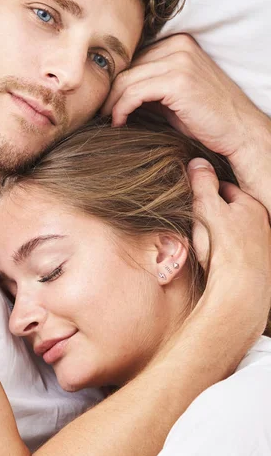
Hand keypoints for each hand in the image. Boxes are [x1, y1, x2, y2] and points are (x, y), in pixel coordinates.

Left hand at [102, 34, 269, 160]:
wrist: (239, 130)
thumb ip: (149, 86)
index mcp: (178, 43)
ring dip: (111, 104)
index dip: (115, 83)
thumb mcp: (173, 95)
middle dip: (109, 92)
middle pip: (127, 67)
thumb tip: (114, 93)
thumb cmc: (206, 117)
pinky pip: (134, 93)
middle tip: (100, 114)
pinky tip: (119, 123)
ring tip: (108, 121)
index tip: (105, 104)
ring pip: (126, 80)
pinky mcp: (178, 81)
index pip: (133, 59)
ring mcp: (179, 61)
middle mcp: (178, 46)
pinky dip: (121, 109)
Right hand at [188, 158, 270, 343]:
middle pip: (231, 210)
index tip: (194, 192)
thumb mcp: (208, 210)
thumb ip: (202, 185)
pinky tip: (217, 258)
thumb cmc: (226, 249)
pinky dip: (227, 251)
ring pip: (235, 231)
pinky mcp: (256, 265)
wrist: (241, 292)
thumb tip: (197, 163)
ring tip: (207, 240)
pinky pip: (237, 251)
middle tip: (197, 217)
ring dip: (221, 232)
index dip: (207, 189)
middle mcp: (260, 224)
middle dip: (215, 211)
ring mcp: (260, 246)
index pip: (225, 188)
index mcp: (250, 206)